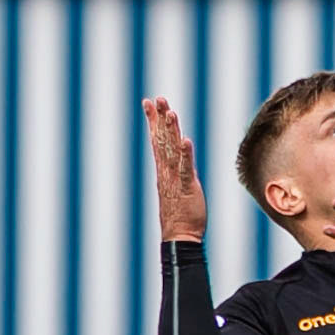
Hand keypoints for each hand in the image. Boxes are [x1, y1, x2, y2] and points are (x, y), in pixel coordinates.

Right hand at [144, 96, 206, 242]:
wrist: (179, 236)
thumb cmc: (181, 214)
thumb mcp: (177, 187)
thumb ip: (178, 170)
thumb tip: (179, 158)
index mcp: (164, 170)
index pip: (157, 141)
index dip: (154, 121)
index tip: (149, 103)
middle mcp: (166, 172)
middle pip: (162, 140)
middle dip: (160, 119)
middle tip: (158, 98)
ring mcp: (175, 179)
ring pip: (172, 151)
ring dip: (172, 131)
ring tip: (171, 112)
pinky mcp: (186, 188)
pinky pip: (185, 169)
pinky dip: (186, 155)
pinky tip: (186, 140)